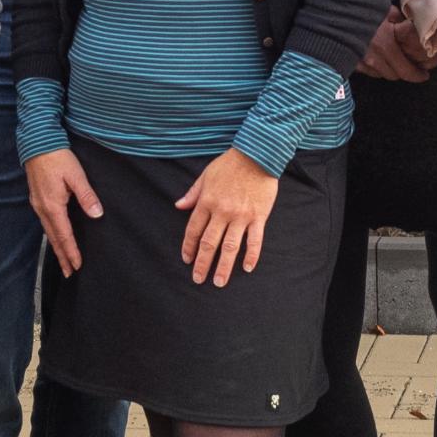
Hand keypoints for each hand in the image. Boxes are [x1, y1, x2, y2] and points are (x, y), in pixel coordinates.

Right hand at [25, 148, 102, 277]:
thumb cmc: (57, 156)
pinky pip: (45, 222)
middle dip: (62, 256)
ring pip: (48, 231)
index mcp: (52, 205)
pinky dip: (52, 234)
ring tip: (63, 260)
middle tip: (69, 272)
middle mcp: (42, 208)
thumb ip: (87, 196)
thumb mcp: (76, 175)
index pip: (64, 235)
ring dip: (56, 246)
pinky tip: (55, 236)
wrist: (37, 142)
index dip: (71, 252)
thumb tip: (97, 215)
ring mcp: (37, 204)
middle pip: (53, 238)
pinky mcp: (37, 198)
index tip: (77, 266)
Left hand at [176, 149, 278, 286]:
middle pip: (209, 243)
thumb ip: (193, 193)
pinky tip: (247, 268)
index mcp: (207, 202)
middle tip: (198, 279)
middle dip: (202, 263)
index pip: (194, 230)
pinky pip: (255, 240)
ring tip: (219, 282)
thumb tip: (178, 206)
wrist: (257, 154)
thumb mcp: (206, 175)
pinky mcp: (258, 216)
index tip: (187, 260)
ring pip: (230, 247)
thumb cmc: (230, 163)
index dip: (189, 247)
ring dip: (224, 266)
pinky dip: (252, 255)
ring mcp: (241, 216)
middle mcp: (222, 212)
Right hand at [356, 7, 436, 81]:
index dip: (418, 75)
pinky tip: (380, 61)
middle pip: (396, 75)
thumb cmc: (360, 6)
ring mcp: (360, 62)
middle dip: (407, 74)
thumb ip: (398, 20)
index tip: (426, 74)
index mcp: (386, 44)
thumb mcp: (384, 9)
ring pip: (381, 75)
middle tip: (417, 70)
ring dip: (392, 71)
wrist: (332, 10)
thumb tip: (409, 25)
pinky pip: (368, 72)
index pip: (407, 69)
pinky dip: (376, 69)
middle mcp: (373, 58)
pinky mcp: (350, 62)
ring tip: (398, 64)